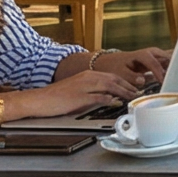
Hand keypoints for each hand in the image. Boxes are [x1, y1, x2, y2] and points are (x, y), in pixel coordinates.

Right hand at [19, 66, 141, 118]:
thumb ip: (93, 91)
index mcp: (87, 75)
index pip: (112, 76)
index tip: (135, 86)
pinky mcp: (78, 97)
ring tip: (133, 96)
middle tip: (139, 91)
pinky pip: (97, 96)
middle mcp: (87, 78)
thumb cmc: (56, 97)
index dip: (125, 81)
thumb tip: (108, 97)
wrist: (38, 99)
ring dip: (123, 91)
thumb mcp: (77, 90)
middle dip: (128, 85)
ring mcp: (83, 87)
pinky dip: (108, 99)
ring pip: (108, 85)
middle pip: (114, 79)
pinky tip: (115, 102)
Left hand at [94, 47, 169, 86]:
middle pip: (166, 57)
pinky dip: (171, 67)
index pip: (154, 63)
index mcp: (142, 55)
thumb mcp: (120, 73)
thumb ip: (131, 77)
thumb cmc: (114, 66)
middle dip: (173, 64)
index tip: (163, 81)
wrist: (109, 61)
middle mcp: (150, 53)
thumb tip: (143, 81)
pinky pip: (166, 62)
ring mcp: (153, 56)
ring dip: (174, 65)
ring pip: (168, 58)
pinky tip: (176, 72)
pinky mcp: (154, 61)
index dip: (159, 72)